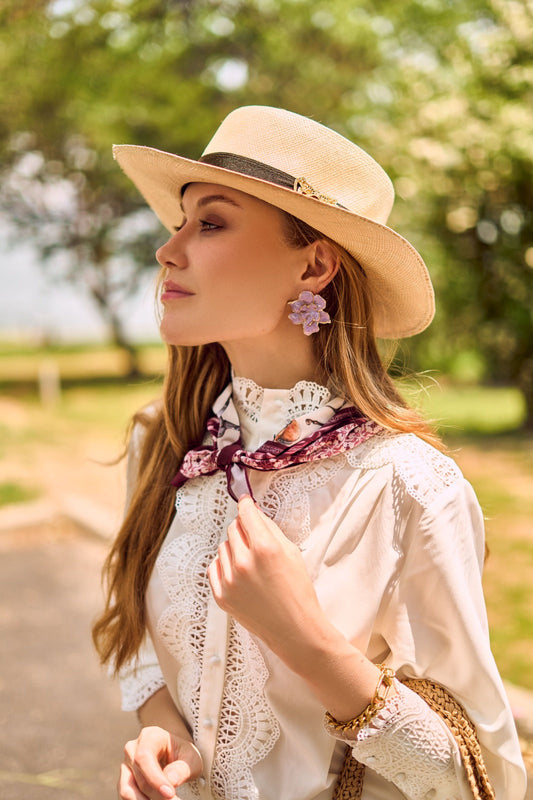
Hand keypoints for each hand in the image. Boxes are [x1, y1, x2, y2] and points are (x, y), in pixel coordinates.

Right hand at [119, 726, 202, 799]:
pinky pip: (127, 797)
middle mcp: (133, 749)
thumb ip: (182, 769)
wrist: (176, 758)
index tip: (170, 793)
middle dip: (157, 795)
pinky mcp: (124, 780)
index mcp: (150, 736)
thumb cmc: (184, 756)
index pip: (144, 757)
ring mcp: (126, 765)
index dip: (154, 778)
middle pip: (139, 778)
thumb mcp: (191, 759)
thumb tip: (170, 780)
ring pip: (128, 790)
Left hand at [207, 495, 326, 658]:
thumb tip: (253, 512)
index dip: (246, 504)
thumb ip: (270, 529)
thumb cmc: (297, 590)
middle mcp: (244, 562)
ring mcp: (230, 580)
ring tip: (251, 563)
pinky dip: (225, 565)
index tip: (245, 501)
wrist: (294, 629)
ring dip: (235, 548)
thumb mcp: (291, 552)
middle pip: (233, 528)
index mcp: (265, 548)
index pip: (246, 513)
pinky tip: (240, 574)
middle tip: (255, 539)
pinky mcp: (221, 595)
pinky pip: (214, 566)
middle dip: (244, 529)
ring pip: (223, 547)